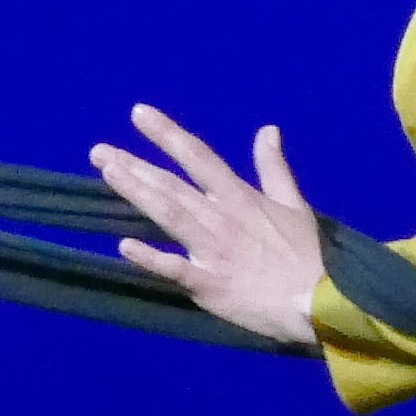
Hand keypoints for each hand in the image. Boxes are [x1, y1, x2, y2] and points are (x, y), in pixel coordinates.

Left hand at [93, 106, 324, 349]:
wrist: (318, 301)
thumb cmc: (305, 256)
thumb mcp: (294, 204)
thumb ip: (274, 167)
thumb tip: (267, 129)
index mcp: (239, 197)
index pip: (198, 156)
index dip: (167, 134)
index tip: (138, 113)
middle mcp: (220, 217)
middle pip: (171, 185)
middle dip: (134, 165)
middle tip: (97, 150)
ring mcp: (211, 250)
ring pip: (168, 215)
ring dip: (136, 193)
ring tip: (107, 173)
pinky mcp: (208, 283)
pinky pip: (174, 268)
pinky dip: (149, 258)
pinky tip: (123, 245)